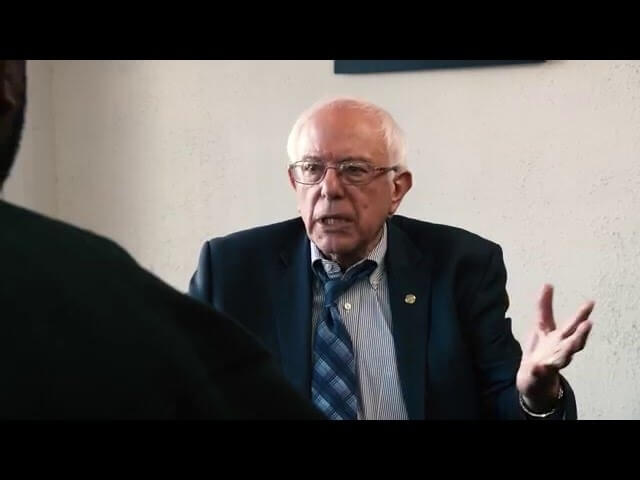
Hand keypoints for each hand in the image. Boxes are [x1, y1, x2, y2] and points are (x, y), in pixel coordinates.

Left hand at [516, 284, 593, 412]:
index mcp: (560, 337)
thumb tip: (548, 284)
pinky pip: (539, 372)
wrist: (533, 377)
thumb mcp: (541, 325)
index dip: (582, 314)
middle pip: (574, 342)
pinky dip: (538, 370)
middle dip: (581, 333)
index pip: (573, 324)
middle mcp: (561, 350)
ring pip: (563, 358)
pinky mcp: (539, 374)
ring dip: (568, 352)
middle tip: (588, 323)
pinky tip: (536, 366)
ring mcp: (551, 363)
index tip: (591, 302)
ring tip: (571, 346)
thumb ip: (544, 306)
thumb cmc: (541, 348)